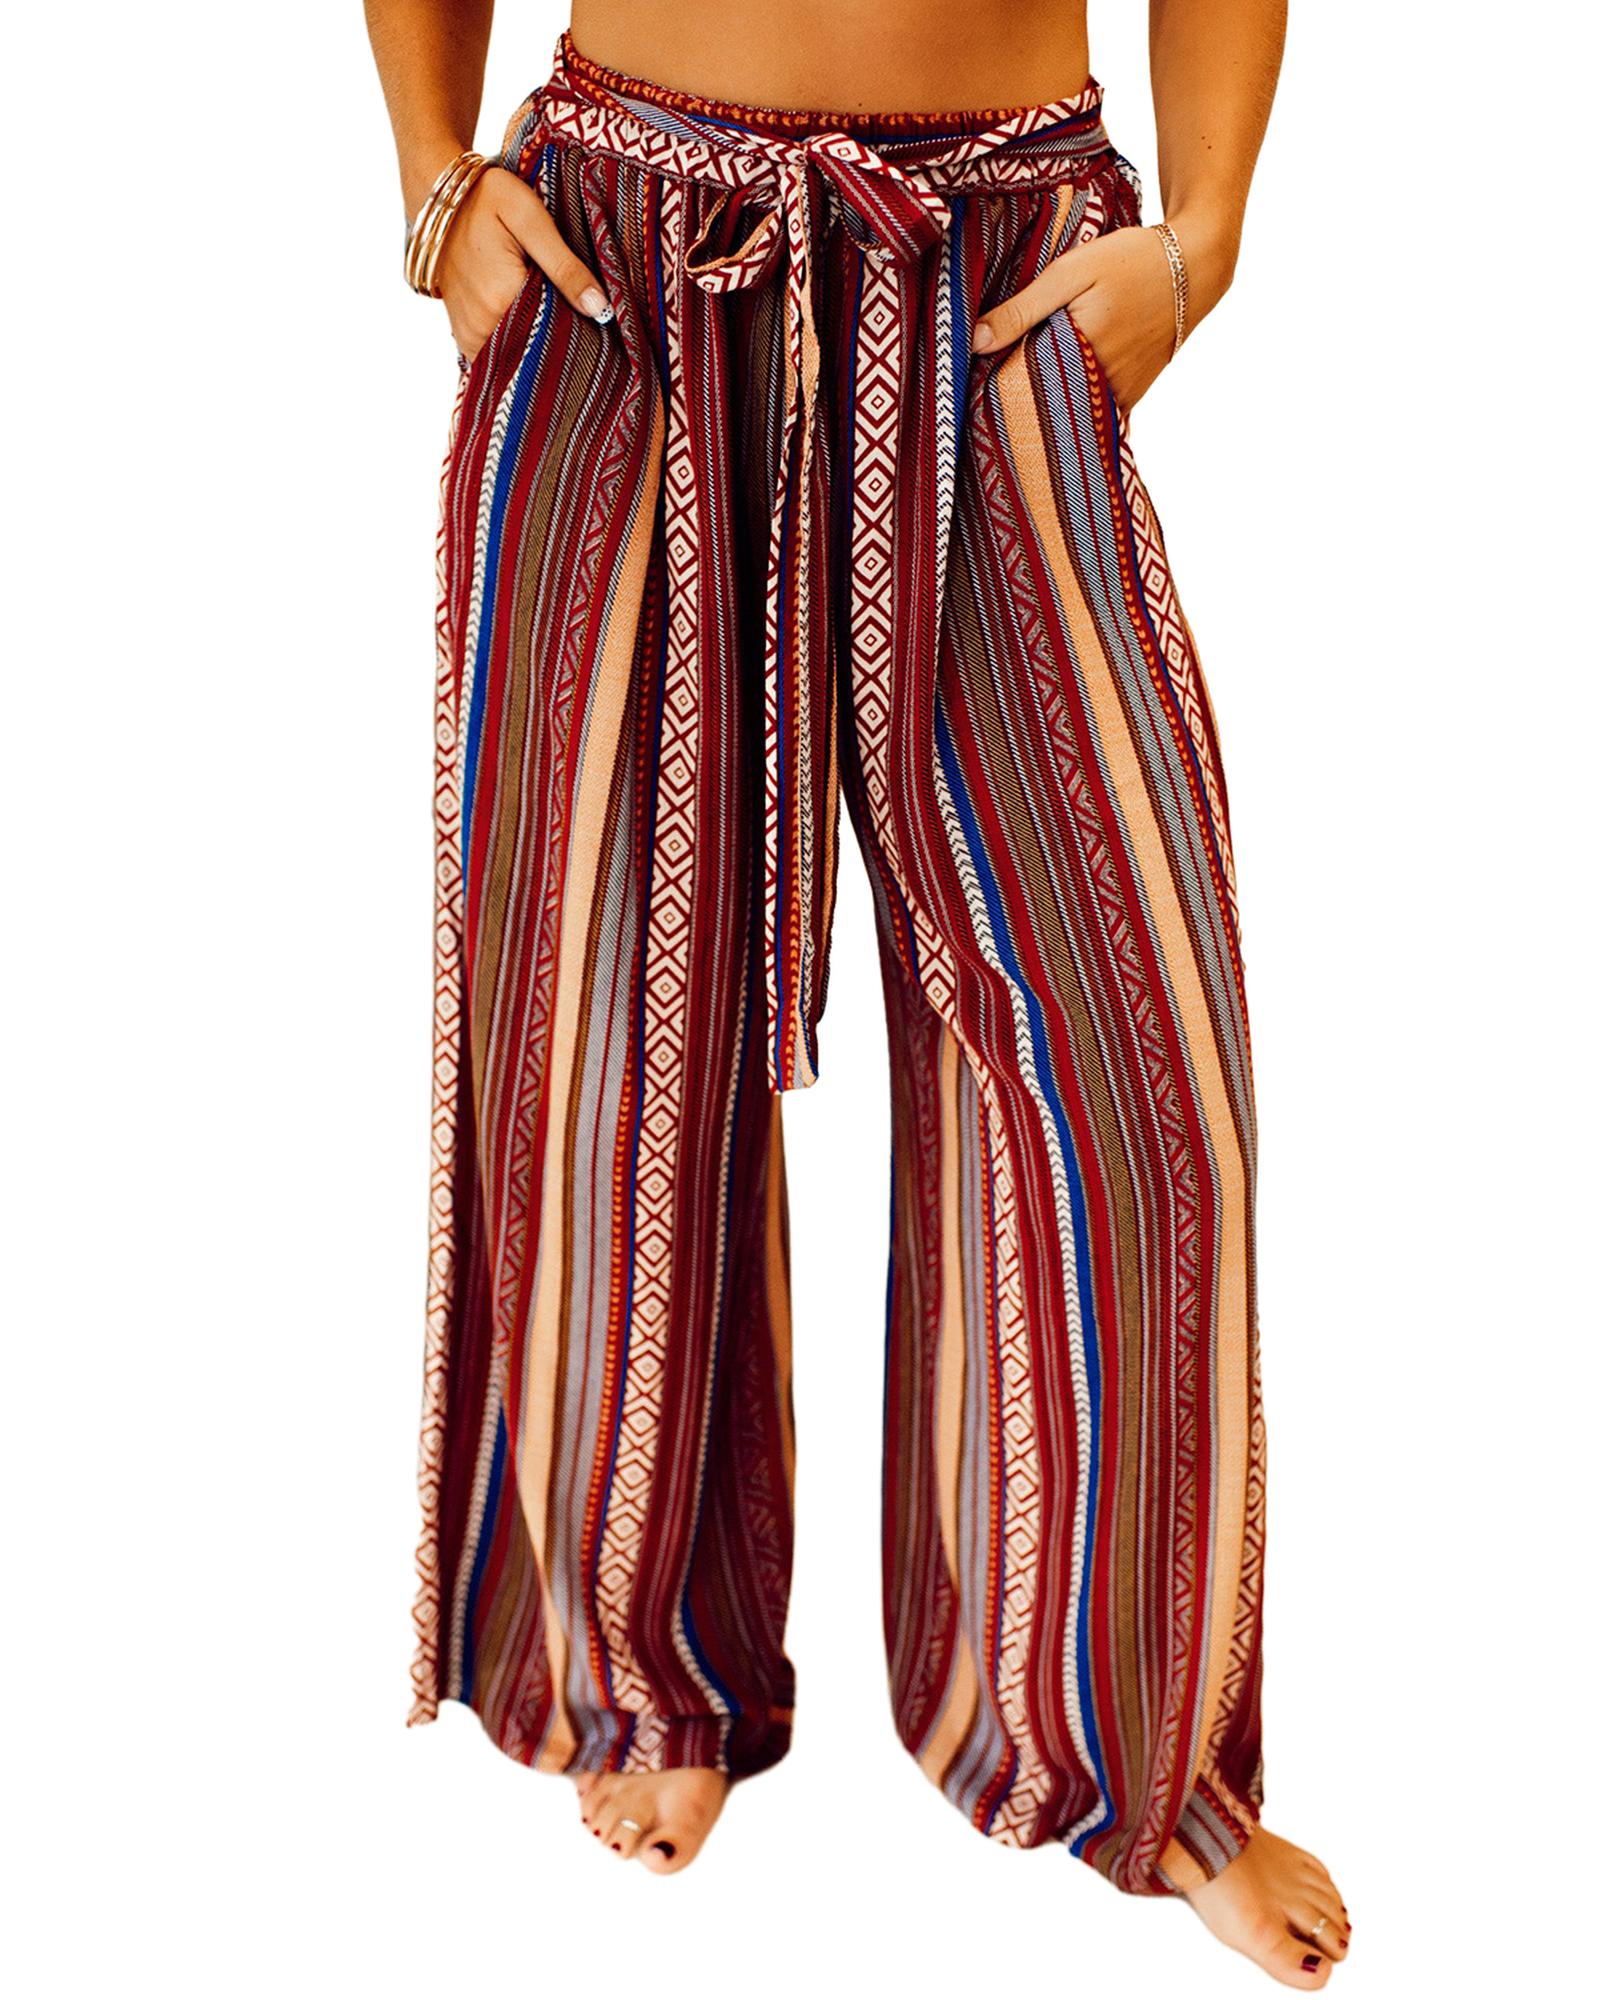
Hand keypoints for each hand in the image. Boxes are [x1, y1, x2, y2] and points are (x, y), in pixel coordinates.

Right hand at [435, 165, 612, 364]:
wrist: (436, 194)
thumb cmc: (485, 198)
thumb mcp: (531, 220)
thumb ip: (565, 267)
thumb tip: (599, 309)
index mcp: (501, 301)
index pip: (552, 339)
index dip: (575, 334)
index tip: (592, 325)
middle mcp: (480, 326)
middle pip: (532, 352)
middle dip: (556, 341)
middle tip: (574, 315)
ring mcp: (467, 333)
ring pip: (513, 356)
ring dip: (534, 343)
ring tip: (550, 314)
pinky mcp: (462, 332)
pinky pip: (494, 352)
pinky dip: (514, 342)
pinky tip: (527, 318)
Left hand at [970, 210, 1235, 411]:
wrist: (1194, 268)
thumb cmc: (1130, 261)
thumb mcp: (1070, 273)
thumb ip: (1022, 309)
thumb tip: (975, 342)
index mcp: (1080, 356)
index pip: (1021, 387)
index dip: (996, 385)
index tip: (974, 382)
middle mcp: (1102, 387)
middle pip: (1044, 406)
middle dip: (1018, 400)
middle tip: (988, 392)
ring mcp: (1121, 397)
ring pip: (1069, 412)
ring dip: (1047, 404)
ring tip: (1019, 391)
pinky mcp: (1132, 398)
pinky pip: (1093, 411)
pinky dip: (1074, 404)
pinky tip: (1057, 393)